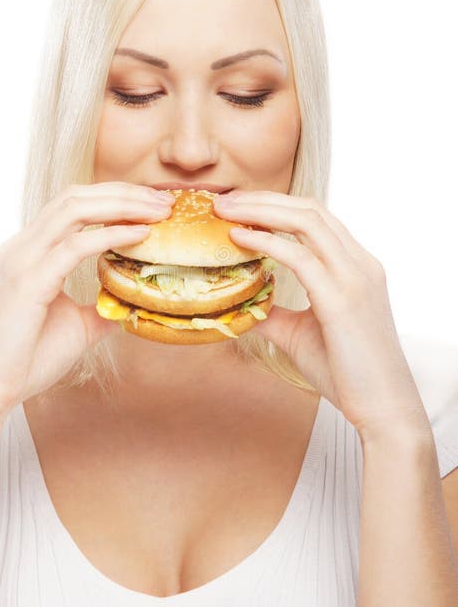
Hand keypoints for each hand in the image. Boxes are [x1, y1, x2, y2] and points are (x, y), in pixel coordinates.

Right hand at [0, 182, 173, 422]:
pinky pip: (75, 245)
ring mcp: (22, 260)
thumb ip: (100, 307)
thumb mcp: (75, 326)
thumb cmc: (26, 360)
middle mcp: (22, 247)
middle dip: (124, 193)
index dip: (114, 198)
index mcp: (29, 252)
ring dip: (122, 205)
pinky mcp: (28, 281)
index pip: (73, 205)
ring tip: (159, 211)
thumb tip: (131, 303)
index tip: (153, 205)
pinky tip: (141, 235)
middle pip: (76, 196)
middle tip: (164, 201)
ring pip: (74, 209)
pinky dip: (111, 234)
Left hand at [213, 189, 429, 441]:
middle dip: (264, 199)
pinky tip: (238, 240)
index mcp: (355, 266)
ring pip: (307, 221)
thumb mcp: (300, 334)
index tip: (238, 207)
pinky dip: (266, 242)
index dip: (276, 205)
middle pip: (310, 209)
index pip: (316, 218)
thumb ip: (272, 313)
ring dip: (262, 211)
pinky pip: (300, 257)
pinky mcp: (342, 299)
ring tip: (226, 212)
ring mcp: (354, 278)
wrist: (381, 407)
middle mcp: (359, 263)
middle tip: (224, 201)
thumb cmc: (346, 371)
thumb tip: (238, 306)